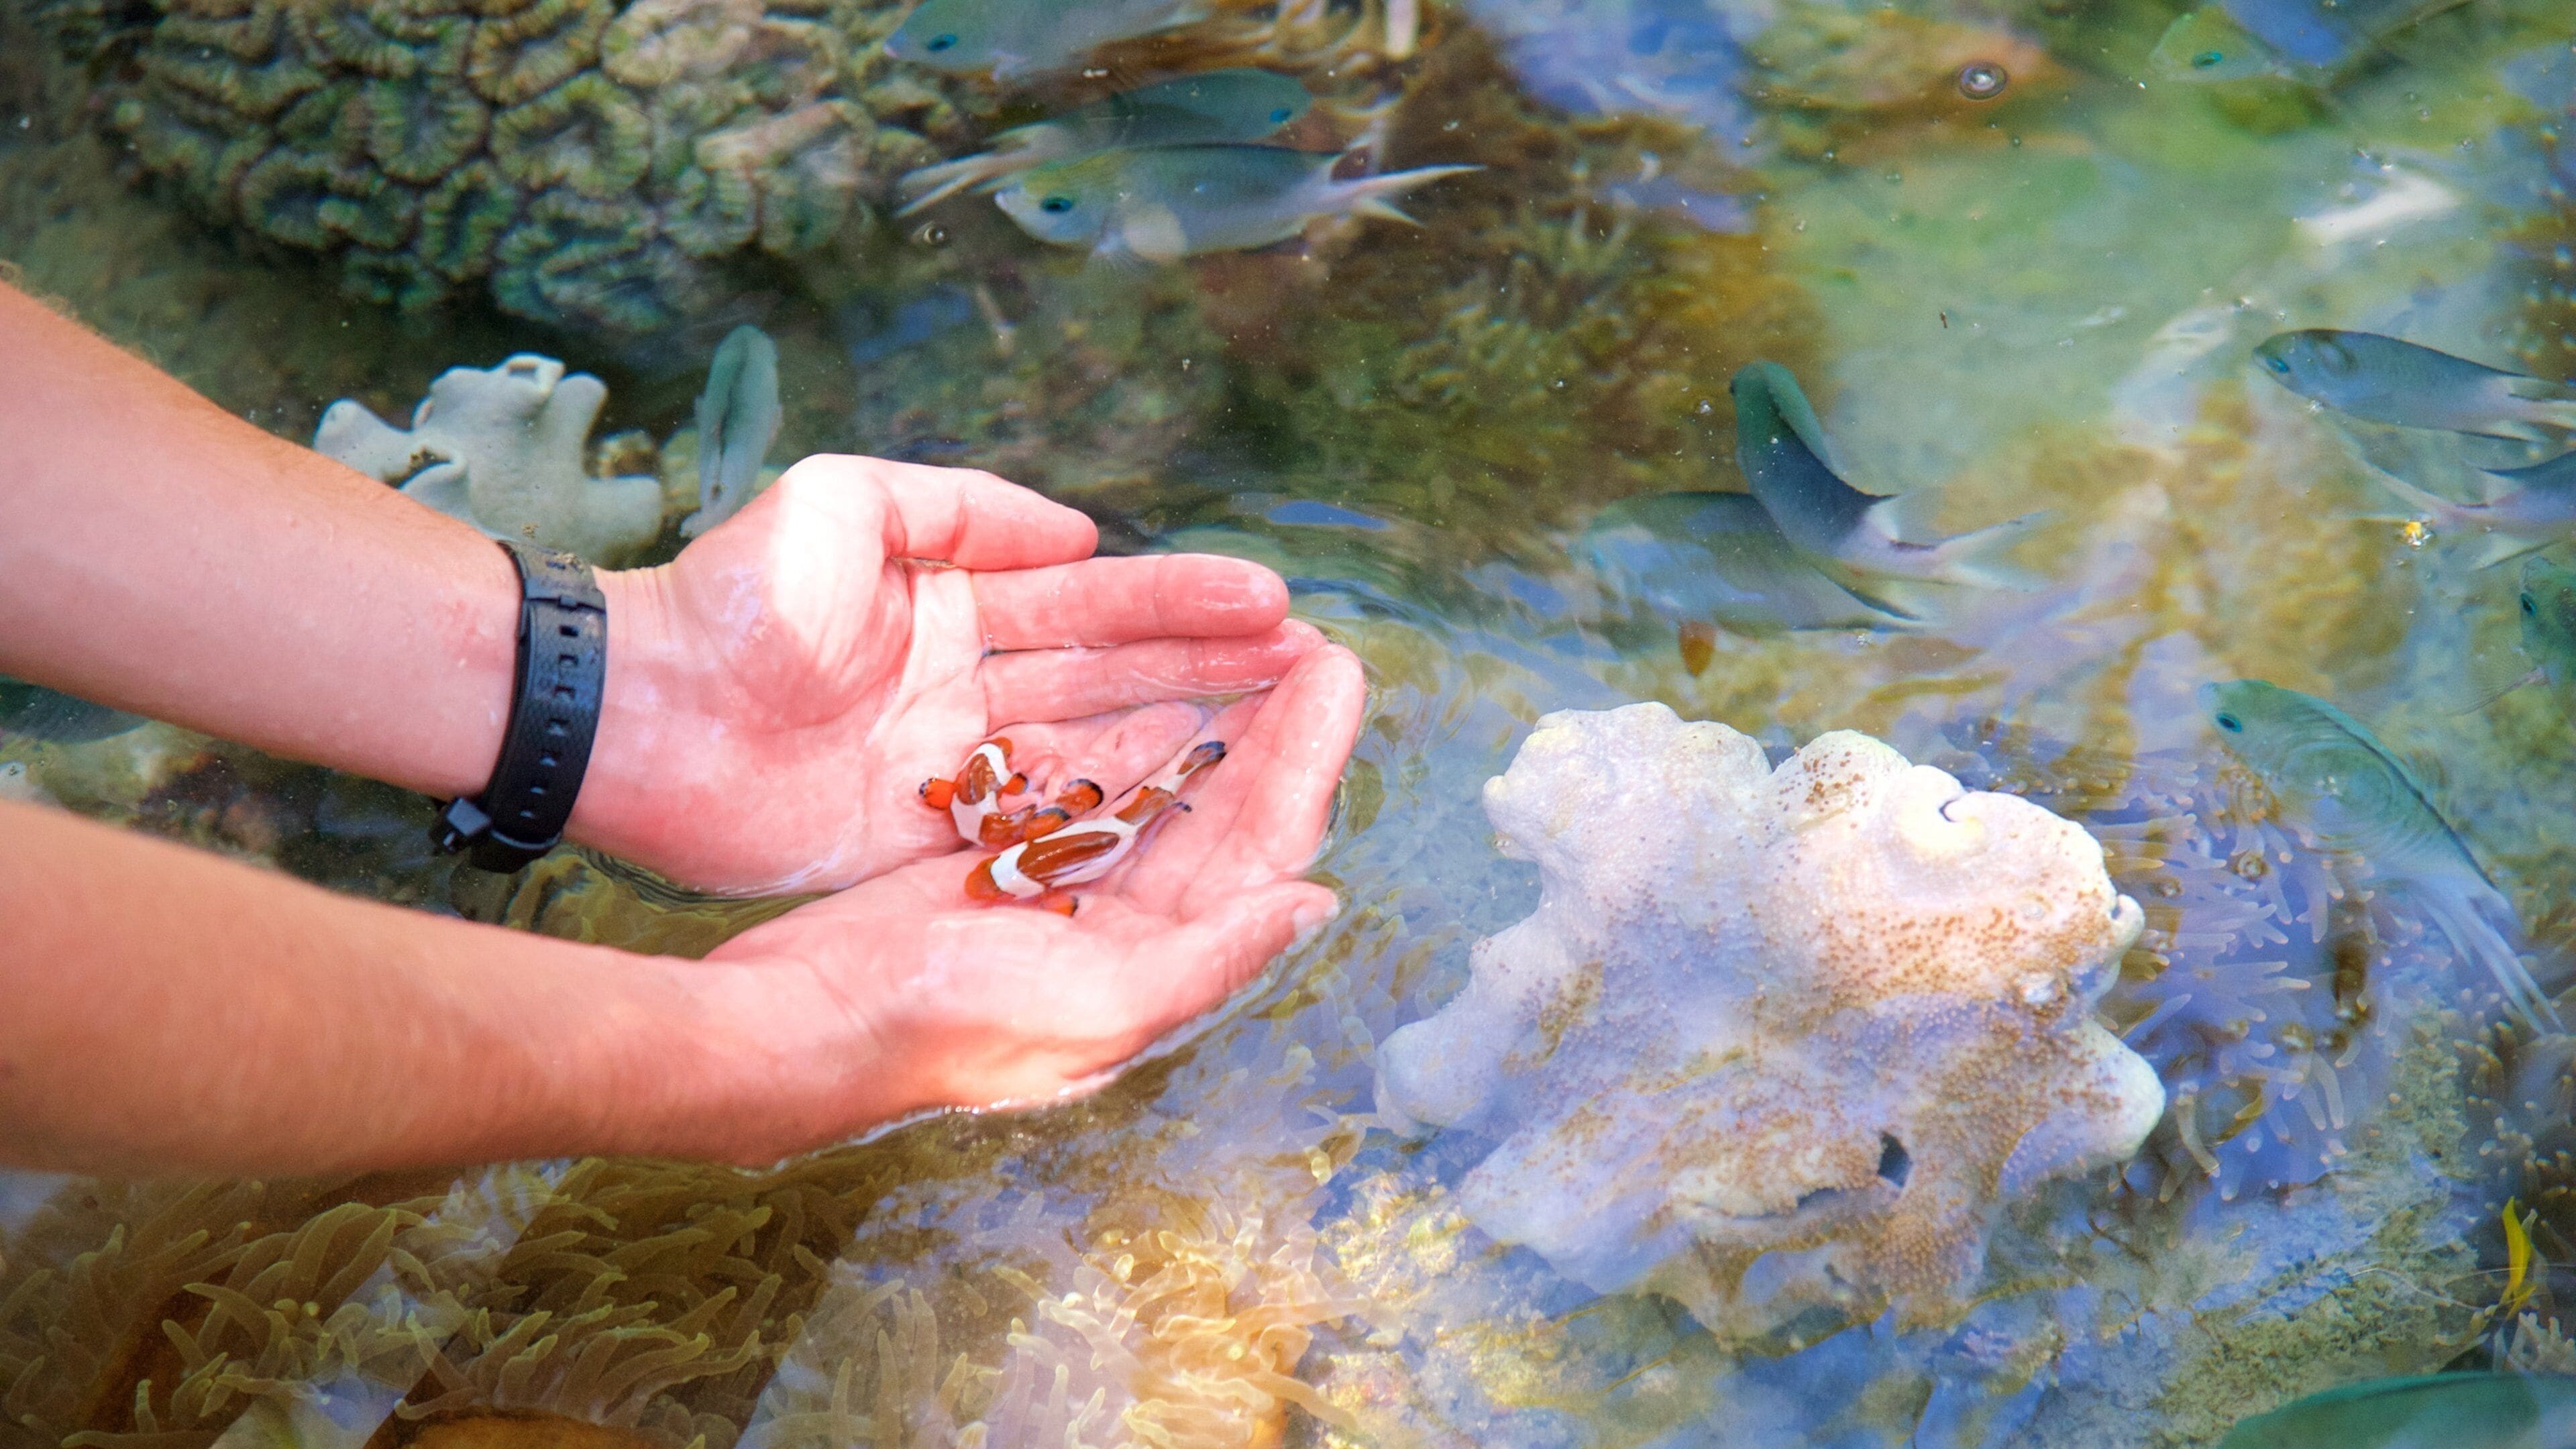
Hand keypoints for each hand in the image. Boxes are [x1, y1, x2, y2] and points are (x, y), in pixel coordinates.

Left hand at [572, 457, 1320, 894]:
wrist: (634, 716)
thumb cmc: (728, 600)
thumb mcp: (841, 504)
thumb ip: (958, 508)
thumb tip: (1075, 534)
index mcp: (955, 603)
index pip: (1093, 604)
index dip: (1183, 603)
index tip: (1272, 606)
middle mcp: (969, 684)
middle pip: (1114, 680)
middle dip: (1212, 672)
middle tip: (1311, 673)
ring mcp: (954, 767)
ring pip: (1095, 754)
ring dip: (1184, 744)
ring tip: (1279, 737)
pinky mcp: (925, 838)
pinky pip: (1038, 826)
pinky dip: (1109, 818)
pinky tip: (1187, 815)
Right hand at [688, 644, 1363, 1149]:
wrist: (803, 1023)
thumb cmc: (944, 1027)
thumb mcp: (1095, 1002)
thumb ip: (1211, 956)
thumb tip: (1313, 904)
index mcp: (1162, 967)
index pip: (1263, 852)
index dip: (1307, 762)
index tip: (1338, 674)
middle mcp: (1130, 935)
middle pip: (1227, 815)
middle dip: (1274, 730)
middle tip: (1313, 644)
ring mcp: (1069, 899)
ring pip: (1164, 799)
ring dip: (1209, 728)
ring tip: (1253, 651)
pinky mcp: (1009, 866)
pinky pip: (1090, 794)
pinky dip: (1125, 743)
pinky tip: (1154, 692)